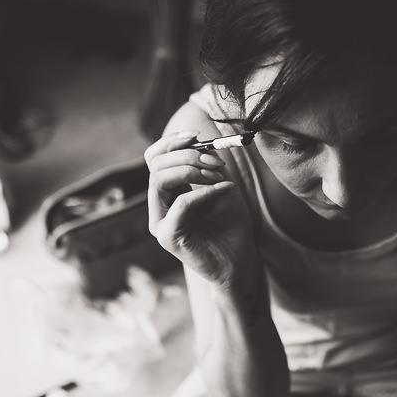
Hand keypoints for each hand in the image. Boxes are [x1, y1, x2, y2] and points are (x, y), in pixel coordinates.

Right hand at [145, 130, 259, 289]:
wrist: (241, 260)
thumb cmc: (232, 225)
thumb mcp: (221, 185)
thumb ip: (206, 165)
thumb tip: (198, 142)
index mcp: (167, 192)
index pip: (155, 158)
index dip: (171, 142)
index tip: (196, 136)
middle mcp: (159, 206)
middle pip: (155, 166)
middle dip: (187, 156)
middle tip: (216, 162)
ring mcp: (161, 222)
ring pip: (159, 181)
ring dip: (191, 170)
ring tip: (218, 176)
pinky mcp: (168, 237)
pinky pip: (179, 204)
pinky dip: (202, 193)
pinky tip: (223, 190)